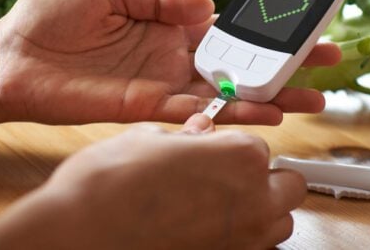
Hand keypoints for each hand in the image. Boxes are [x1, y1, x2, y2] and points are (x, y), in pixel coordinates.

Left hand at [0, 0, 339, 125]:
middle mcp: (170, 57)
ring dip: (270, 95)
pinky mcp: (144, 107)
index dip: (262, 27)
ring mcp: (161, 84)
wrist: (7, 56)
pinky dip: (230, 112)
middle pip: (239, 63)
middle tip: (328, 62)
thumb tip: (208, 3)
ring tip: (312, 96)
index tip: (300, 21)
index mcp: (164, 25)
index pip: (225, 27)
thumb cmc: (48, 19)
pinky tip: (263, 113)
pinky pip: (196, 111)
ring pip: (227, 93)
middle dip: (283, 64)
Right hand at [0, 116, 305, 249]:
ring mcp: (243, 241)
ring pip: (279, 223)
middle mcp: (252, 199)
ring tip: (220, 208)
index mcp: (240, 155)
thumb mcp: (145, 140)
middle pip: (289, 186)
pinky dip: (240, 240)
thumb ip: (183, 135)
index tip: (216, 152)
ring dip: (260, 212)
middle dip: (265, 180)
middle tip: (229, 178)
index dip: (233, 147)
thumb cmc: (105, 189)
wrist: (80, 236)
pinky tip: (206, 232)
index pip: (260, 145)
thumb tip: (195, 131)